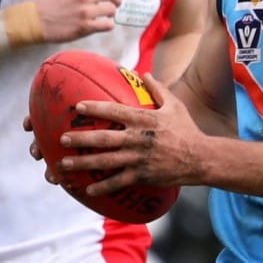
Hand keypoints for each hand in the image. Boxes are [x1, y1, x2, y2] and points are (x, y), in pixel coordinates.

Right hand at [35, 0, 127, 42]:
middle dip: (117, 0)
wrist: (37, 19)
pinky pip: (107, 25)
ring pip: (111, 10)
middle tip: (115, 4)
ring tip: (105, 15)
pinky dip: (108, 25)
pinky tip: (102, 24)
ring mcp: (86, 12)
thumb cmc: (51, 2)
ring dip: (111, 13)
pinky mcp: (85, 27)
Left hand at [56, 75, 207, 195]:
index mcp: (143, 120)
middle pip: (103, 139)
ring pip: (105, 162)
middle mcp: (137, 139)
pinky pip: (118, 182)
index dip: (95, 108)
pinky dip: (102, 187)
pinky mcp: (141, 176)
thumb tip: (144, 73)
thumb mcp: (175, 105)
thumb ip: (158, 89)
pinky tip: (86, 189)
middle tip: (62, 138)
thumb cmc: (187, 130)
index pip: (114, 112)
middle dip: (80, 139)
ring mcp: (138, 159)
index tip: (77, 107)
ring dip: (82, 164)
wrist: (200, 158)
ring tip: (63, 164)